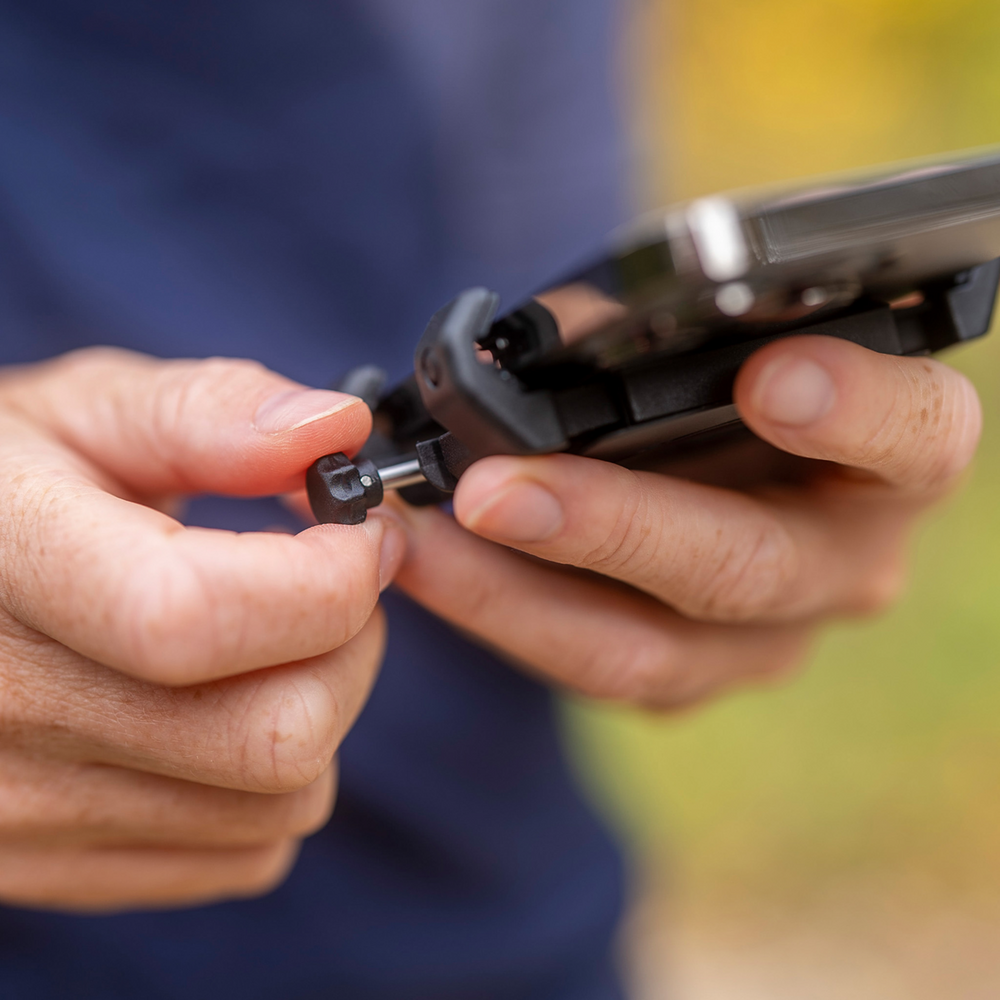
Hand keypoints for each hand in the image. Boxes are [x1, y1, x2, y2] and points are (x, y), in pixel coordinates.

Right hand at [0, 348, 403, 910]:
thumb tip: (337, 431)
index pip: (191, 618)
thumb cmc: (3, 487)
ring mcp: (20, 811)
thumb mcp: (86, 412)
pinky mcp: (56, 862)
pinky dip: (273, 781)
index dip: (322, 577)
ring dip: (319, 709)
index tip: (361, 535)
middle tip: (328, 581)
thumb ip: (210, 412)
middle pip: (273, 734)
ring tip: (268, 638)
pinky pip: (245, 853)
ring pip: (280, 803)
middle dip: (348, 644)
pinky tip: (225, 706)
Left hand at [386, 336, 979, 706]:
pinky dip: (498, 613)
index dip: (852, 407)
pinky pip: (592, 665)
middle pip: (747, 566)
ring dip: (515, 595)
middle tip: (493, 490)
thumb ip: (660, 336)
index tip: (769, 376)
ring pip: (648, 651)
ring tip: (412, 541)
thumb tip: (541, 343)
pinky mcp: (692, 675)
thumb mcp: (708, 341)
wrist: (711, 459)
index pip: (914, 434)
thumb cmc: (723, 377)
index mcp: (891, 455)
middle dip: (609, 526)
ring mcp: (767, 637)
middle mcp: (844, 560)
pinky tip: (427, 563)